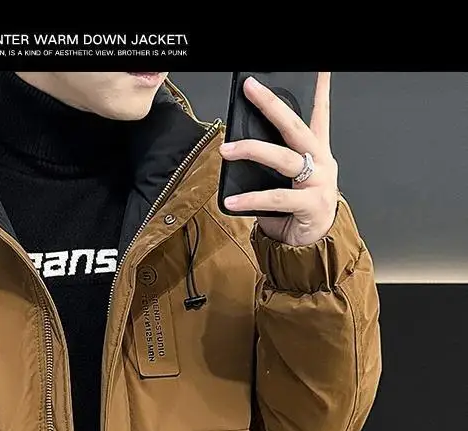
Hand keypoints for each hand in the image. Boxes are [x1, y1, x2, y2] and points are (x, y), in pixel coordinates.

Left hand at [219, 73, 337, 246]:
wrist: (314, 245)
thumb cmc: (298, 210)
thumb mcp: (288, 181)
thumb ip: (272, 164)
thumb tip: (238, 149)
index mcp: (317, 153)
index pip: (319, 114)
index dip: (320, 89)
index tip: (319, 68)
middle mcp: (320, 163)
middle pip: (295, 127)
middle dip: (272, 104)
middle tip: (251, 88)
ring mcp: (318, 183)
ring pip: (283, 158)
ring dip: (252, 150)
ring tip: (226, 150)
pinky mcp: (310, 205)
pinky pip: (277, 198)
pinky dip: (251, 199)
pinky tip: (231, 201)